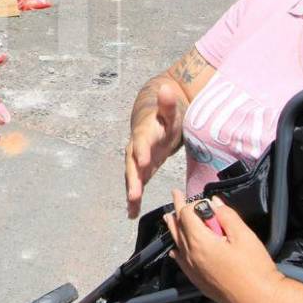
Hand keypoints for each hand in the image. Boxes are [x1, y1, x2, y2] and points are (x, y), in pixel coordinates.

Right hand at [124, 78, 185, 217]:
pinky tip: (132, 214)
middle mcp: (136, 148)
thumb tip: (166, 88)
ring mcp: (137, 160)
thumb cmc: (166, 114)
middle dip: (133, 179)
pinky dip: (134, 199)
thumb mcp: (170, 108)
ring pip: (133, 177)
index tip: (143, 162)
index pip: (142, 141)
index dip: (142, 151)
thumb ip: (167, 102)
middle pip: (133, 164)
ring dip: (132, 193)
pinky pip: (136, 185)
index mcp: (145, 133)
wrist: (154, 119)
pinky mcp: (141, 170)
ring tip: (131, 209)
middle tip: (134, 194)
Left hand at [163, 189, 283, 302]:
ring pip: (177, 243)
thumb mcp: (244, 236)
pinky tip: (176, 249)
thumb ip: (226, 216)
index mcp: (199, 241)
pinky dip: (178, 250)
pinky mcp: (197, 281)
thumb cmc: (254, 267)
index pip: (187, 214)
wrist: (259, 301)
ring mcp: (192, 270)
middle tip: (176, 195)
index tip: (197, 197)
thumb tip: (213, 202)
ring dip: (174, 228)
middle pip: (178, 227)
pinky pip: (181, 261)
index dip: (192, 203)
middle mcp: (190, 255)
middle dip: (177, 210)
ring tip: (169, 217)